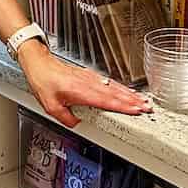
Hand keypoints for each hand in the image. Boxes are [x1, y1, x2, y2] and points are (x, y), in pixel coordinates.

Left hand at [18, 42, 150, 128]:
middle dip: (133, 100)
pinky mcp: (89, 76)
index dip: (123, 106)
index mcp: (82, 91)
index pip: (107, 101)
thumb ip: (66, 118)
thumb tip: (76, 124)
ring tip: (142, 100)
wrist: (39, 64)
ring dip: (129, 94)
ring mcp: (90, 78)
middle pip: (116, 93)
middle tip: (147, 106)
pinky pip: (108, 82)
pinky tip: (126, 91)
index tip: (136, 109)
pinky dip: (120, 88)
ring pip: (114, 87)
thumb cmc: (44, 81)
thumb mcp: (50, 106)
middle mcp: (89, 83)